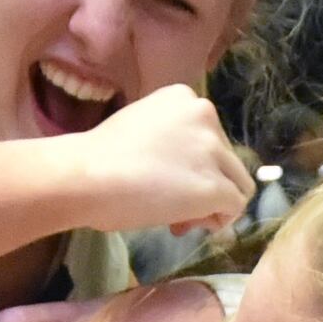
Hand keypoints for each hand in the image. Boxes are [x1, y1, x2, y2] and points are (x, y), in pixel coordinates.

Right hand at [65, 82, 252, 236]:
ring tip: (178, 218)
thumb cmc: (99, 157)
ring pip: (237, 184)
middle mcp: (205, 114)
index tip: (166, 180)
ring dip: (212, 204)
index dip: (194, 165)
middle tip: (172, 206)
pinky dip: (217, 220)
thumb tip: (188, 176)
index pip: (210, 136)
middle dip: (204, 186)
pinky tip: (185, 223)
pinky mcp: (215, 186)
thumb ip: (172, 141)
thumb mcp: (142, 129)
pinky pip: (235, 207)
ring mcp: (213, 150)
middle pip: (227, 160)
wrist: (85, 175)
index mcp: (185, 97)